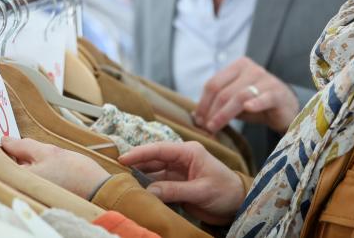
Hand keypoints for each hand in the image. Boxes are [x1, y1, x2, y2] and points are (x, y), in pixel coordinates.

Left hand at [1, 137, 109, 198]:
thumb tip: (5, 140)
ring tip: (22, 143)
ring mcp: (31, 190)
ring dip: (19, 157)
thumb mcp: (47, 152)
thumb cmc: (73, 172)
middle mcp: (22, 188)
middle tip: (9, 134)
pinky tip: (34, 156)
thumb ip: (23, 146)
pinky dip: (28, 165)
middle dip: (8, 151)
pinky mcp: (39, 190)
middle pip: (7, 166)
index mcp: (19, 180)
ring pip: (17, 169)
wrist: (95, 188)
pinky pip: (27, 174)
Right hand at [119, 141, 245, 224]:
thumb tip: (149, 191)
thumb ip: (175, 190)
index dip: (140, 153)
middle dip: (136, 163)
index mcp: (189, 152)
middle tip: (116, 170)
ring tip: (122, 180)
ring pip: (154, 172)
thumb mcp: (201, 190)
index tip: (123, 158)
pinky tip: (137, 190)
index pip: (160, 149)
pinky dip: (148, 187)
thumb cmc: (225, 191)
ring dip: (140, 176)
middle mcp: (182, 159)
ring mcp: (179, 172)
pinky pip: (159, 184)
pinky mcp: (178, 185)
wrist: (237, 204)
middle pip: (154, 159)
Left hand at [194, 56, 299, 132]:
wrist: (285, 108)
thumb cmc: (257, 103)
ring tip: (215, 127)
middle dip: (211, 111)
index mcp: (238, 66)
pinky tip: (248, 109)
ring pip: (239, 96)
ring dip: (224, 114)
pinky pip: (264, 98)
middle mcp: (251, 69)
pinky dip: (255, 103)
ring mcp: (265, 79)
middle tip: (205, 127)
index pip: (213, 83)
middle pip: (224, 91)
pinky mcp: (277, 93)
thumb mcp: (235, 100)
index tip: (197, 119)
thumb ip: (219, 103)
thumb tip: (196, 116)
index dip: (203, 102)